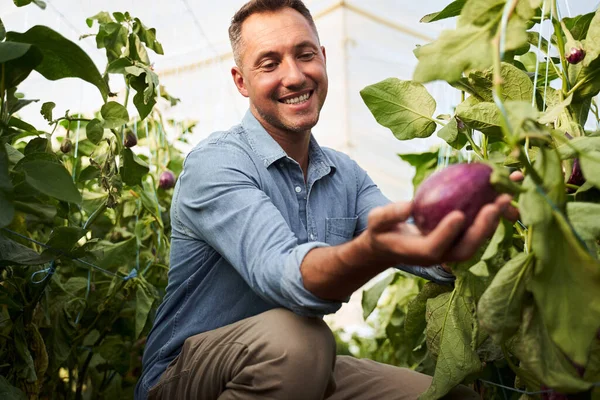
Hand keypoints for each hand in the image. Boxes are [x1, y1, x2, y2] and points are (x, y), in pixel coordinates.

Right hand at [364, 170, 522, 266]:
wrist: (391, 245)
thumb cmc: (382, 231)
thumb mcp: (377, 221)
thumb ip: (389, 215)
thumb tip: (409, 206)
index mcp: (419, 253)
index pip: (435, 247)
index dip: (447, 233)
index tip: (459, 215)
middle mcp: (441, 256)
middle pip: (466, 248)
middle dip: (483, 228)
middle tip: (496, 204)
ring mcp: (452, 249)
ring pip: (478, 240)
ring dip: (495, 219)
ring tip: (508, 194)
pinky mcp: (460, 240)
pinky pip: (479, 228)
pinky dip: (492, 212)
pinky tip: (502, 191)